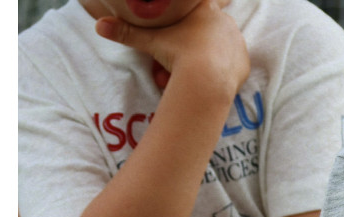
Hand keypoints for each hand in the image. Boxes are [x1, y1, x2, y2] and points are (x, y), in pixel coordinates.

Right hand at [95, 0, 248, 95]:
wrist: (206, 81)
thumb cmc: (178, 57)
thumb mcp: (151, 43)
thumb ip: (127, 33)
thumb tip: (99, 25)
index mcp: (203, 9)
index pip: (196, 10)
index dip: (187, 22)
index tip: (181, 35)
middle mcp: (224, 21)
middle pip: (207, 33)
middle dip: (194, 48)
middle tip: (181, 63)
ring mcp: (237, 41)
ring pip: (220, 49)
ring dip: (208, 60)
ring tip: (194, 74)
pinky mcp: (244, 62)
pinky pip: (233, 66)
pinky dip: (223, 73)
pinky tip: (212, 79)